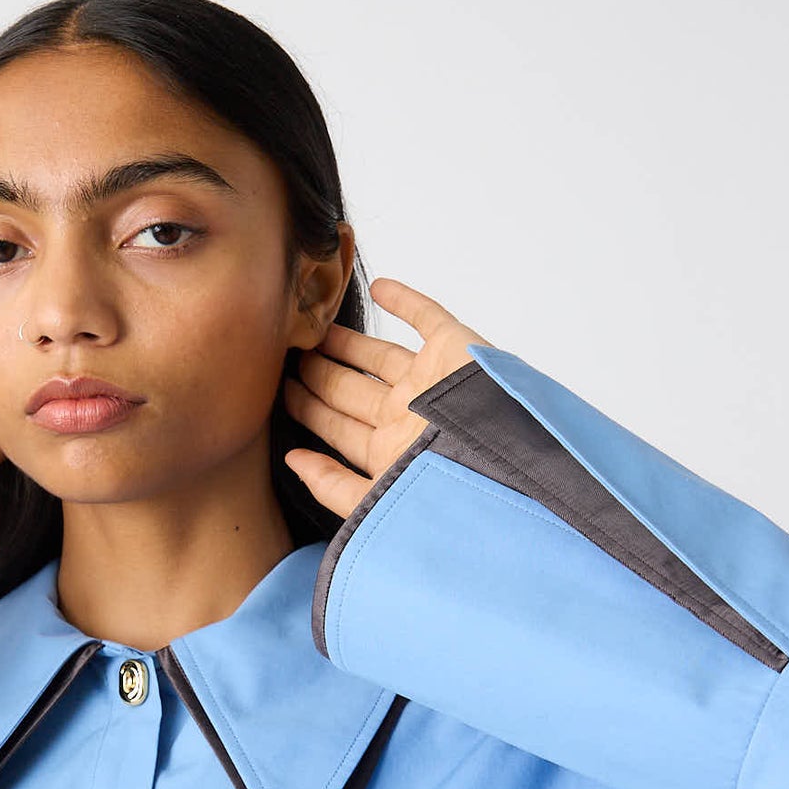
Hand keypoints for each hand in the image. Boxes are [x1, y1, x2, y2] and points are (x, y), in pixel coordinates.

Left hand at [282, 278, 491, 520]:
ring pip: (377, 356)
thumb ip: (333, 486)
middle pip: (350, 390)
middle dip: (319, 376)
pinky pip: (426, 317)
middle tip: (287, 358)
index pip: (337, 427)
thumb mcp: (378, 502)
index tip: (279, 394)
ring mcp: (430, 382)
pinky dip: (404, 300)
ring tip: (315, 331)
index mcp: (389, 453)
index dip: (308, 409)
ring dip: (346, 343)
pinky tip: (379, 286)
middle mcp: (406, 417)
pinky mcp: (455, 351)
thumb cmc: (449, 492)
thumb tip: (290, 460)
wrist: (509, 468)